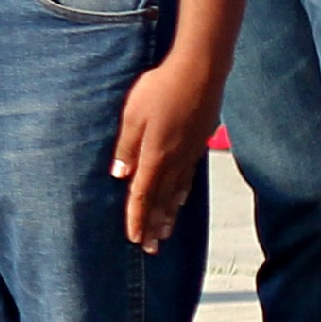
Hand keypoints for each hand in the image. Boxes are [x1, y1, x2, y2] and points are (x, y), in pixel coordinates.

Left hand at [113, 56, 224, 248]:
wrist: (200, 73)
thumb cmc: (159, 89)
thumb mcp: (133, 115)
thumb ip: (126, 147)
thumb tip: (120, 177)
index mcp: (156, 156)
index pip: (143, 195)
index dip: (136, 218)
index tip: (133, 238)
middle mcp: (175, 161)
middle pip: (161, 200)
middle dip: (153, 225)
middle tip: (148, 248)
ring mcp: (189, 154)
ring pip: (177, 193)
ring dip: (168, 215)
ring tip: (162, 234)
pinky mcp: (198, 145)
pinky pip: (187, 179)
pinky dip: (181, 196)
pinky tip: (179, 203)